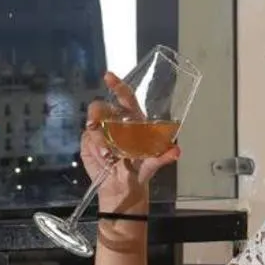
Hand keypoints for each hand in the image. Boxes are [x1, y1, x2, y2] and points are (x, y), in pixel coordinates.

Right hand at [79, 73, 180, 213]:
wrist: (123, 187)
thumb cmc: (140, 169)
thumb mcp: (153, 163)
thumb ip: (163, 156)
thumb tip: (176, 151)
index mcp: (133, 120)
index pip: (125, 97)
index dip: (117, 85)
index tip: (108, 76)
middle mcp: (114, 122)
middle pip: (101, 107)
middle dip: (99, 113)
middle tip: (98, 123)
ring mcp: (100, 131)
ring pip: (93, 123)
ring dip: (99, 138)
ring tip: (108, 155)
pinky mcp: (89, 143)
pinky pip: (87, 139)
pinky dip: (94, 148)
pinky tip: (103, 158)